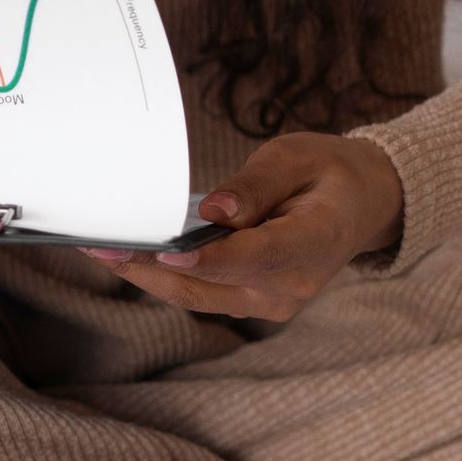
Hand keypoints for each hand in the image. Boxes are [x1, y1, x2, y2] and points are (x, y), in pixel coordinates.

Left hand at [88, 134, 403, 322]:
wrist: (360, 204)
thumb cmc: (328, 173)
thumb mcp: (296, 157)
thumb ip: (255, 186)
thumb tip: (214, 210)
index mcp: (317, 242)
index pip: (260, 255)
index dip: (213, 259)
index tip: (169, 252)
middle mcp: (293, 284)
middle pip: (215, 284)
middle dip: (154, 267)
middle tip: (102, 248)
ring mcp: (273, 301)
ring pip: (200, 296)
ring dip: (149, 276)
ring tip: (101, 251)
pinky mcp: (254, 303)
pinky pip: (203, 295)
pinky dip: (166, 278)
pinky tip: (130, 258)